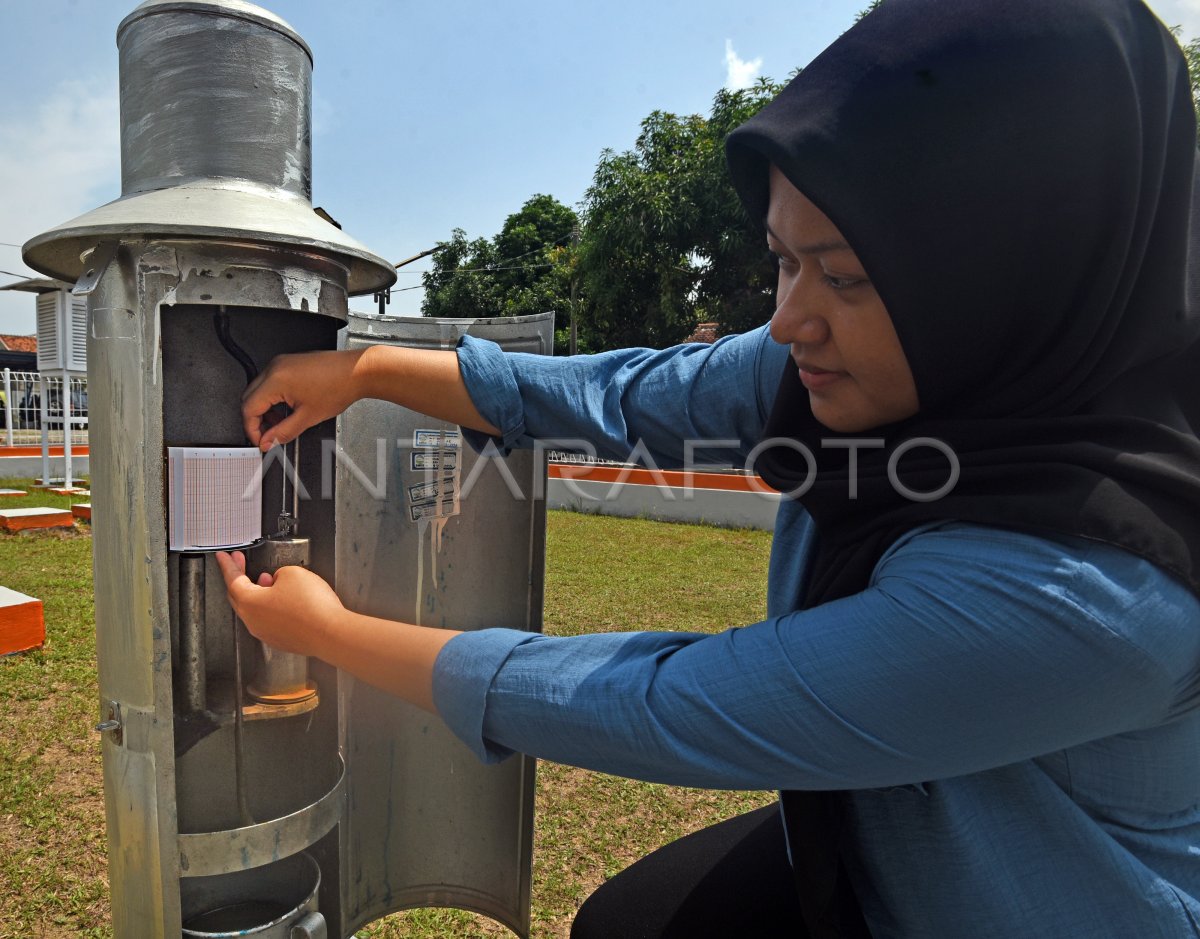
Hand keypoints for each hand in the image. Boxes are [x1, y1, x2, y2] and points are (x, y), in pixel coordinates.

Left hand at [216, 550, 346, 657]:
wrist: (330, 634)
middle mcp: (254, 621)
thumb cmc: (312, 607)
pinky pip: (270, 620)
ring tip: (270, 579)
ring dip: (259, 592)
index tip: (223, 557)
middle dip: (240, 577)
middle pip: (239, 596)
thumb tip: (279, 581)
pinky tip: (287, 600)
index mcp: (250, 603)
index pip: (232, 580)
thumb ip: (279, 573)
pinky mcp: (281, 640)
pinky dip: (273, 607)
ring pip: (256, 609)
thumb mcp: (293, 573)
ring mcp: (267, 633)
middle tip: (241, 563)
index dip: (228, 565)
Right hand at [242, 348, 366, 449]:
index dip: (252, 428)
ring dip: (264, 409)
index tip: (261, 440)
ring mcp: (280, 363)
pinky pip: (270, 382)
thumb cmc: (339, 387)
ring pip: (259, 390)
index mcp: (276, 380)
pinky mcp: (287, 363)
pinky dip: (273, 398)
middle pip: (249, 398)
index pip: (249, 408)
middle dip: (256, 420)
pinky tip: (286, 409)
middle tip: (269, 435)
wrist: (357, 372)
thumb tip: (268, 441)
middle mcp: (274, 368)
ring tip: (280, 423)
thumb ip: (283, 432)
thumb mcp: (308, 417)